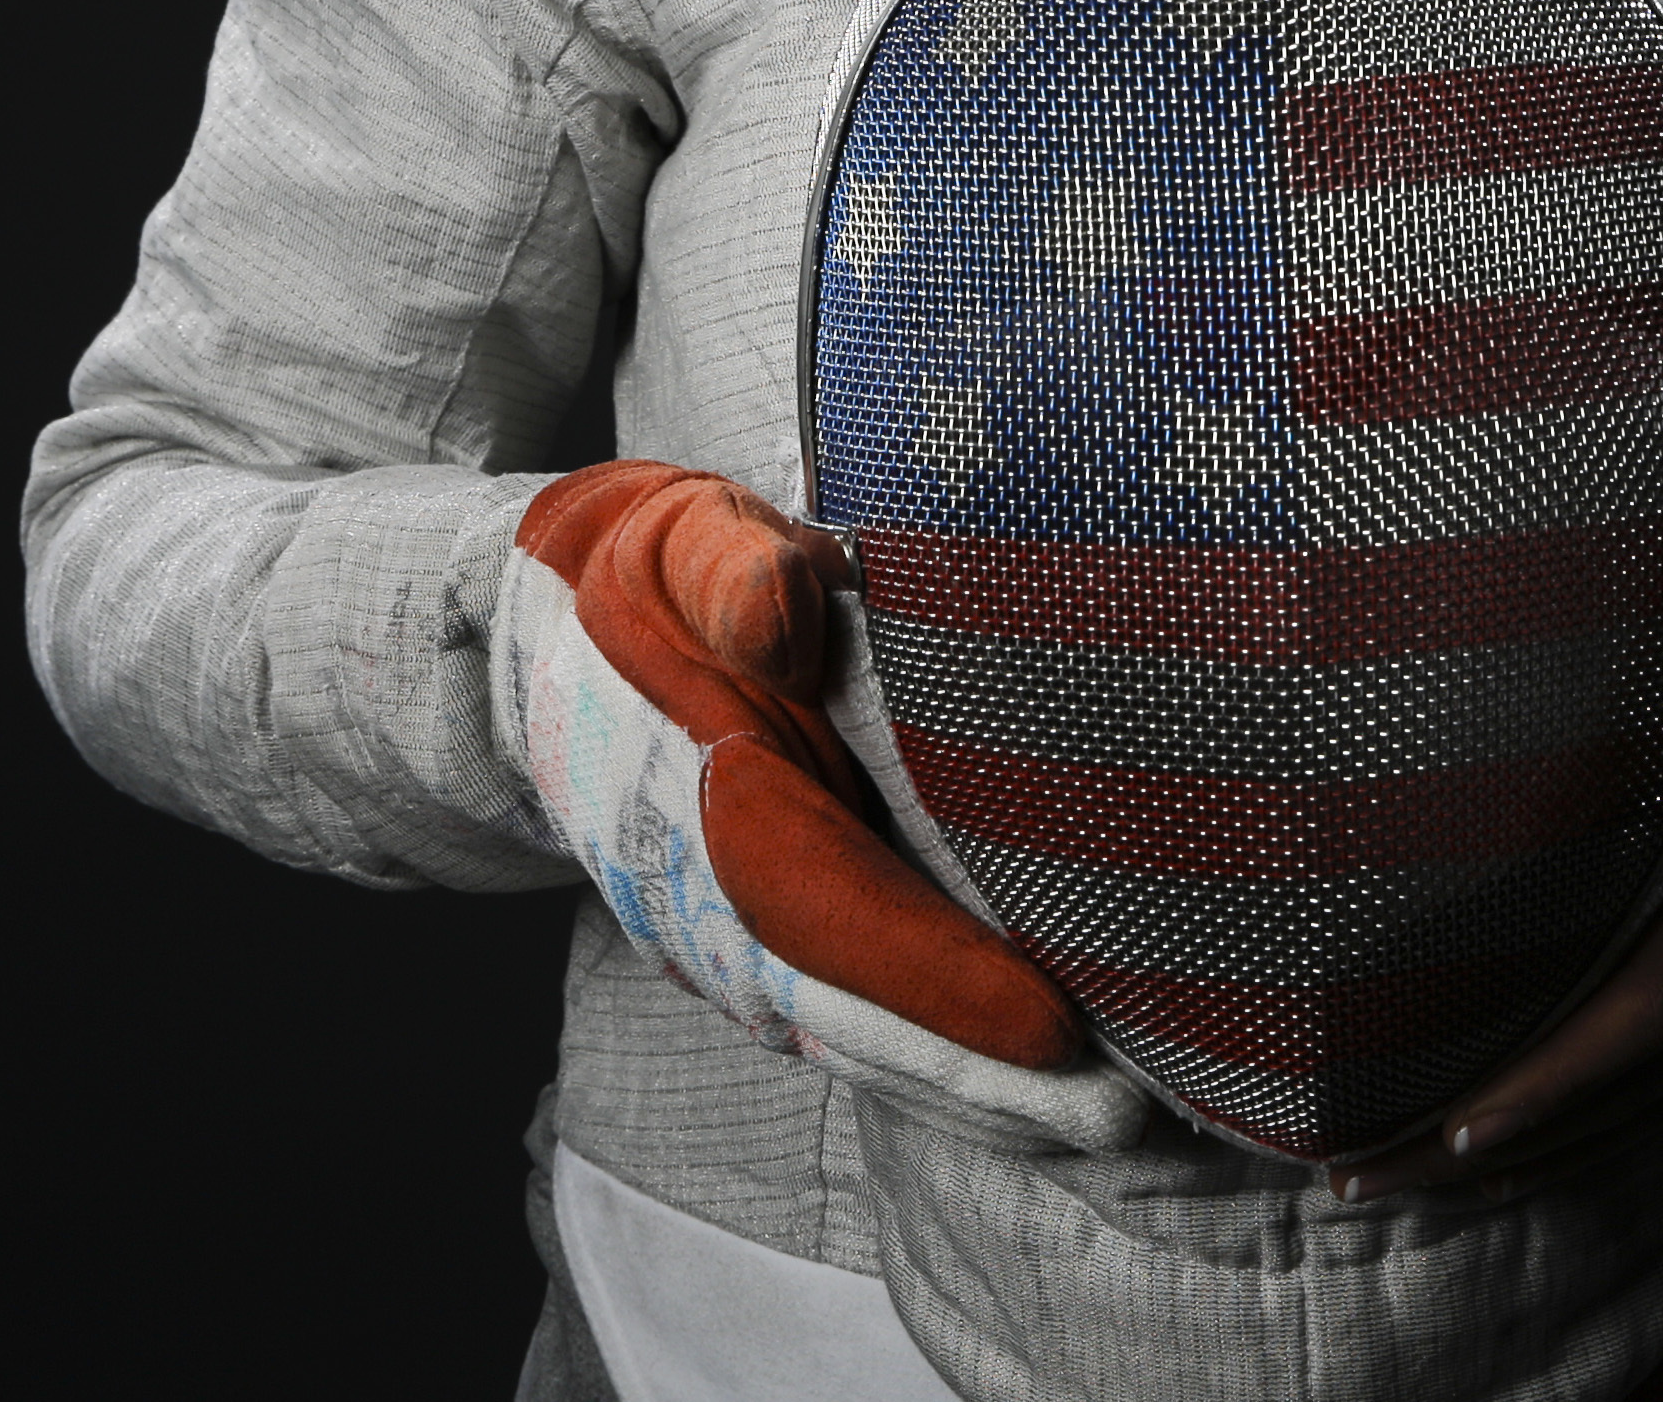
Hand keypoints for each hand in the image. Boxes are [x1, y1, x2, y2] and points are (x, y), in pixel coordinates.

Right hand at [506, 462, 1148, 1152]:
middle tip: (1115, 1115)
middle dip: (982, 1074)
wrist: (548, 643)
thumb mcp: (680, 541)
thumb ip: (732, 575)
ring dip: (972, 1092)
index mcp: (704, 801)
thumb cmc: (650, 581)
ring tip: (1100, 1121)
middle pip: (855, 1013)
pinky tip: (1026, 1094)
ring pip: (855, 1036)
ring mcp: (726, 944)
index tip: (1053, 1024)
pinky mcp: (758, 949)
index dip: (939, 977)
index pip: (833, 910)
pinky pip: (849, 1020)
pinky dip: (937, 1065)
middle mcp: (708, 904)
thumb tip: (782, 617)